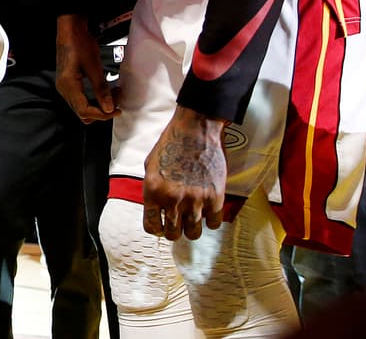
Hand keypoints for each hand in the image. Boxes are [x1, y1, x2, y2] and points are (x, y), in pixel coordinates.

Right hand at [54, 14, 119, 121]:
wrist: (70, 30)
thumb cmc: (79, 43)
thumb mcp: (94, 66)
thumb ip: (101, 89)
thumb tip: (108, 108)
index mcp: (68, 86)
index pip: (84, 111)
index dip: (102, 114)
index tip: (117, 110)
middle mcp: (63, 89)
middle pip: (82, 112)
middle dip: (101, 110)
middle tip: (117, 101)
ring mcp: (64, 87)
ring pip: (82, 107)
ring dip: (98, 105)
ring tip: (113, 95)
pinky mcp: (68, 83)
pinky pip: (81, 99)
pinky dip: (94, 99)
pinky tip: (105, 91)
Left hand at [142, 106, 226, 240]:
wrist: (195, 130)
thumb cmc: (170, 144)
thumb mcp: (150, 166)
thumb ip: (152, 189)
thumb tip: (156, 209)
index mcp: (153, 192)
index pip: (151, 226)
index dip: (155, 227)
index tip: (160, 224)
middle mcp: (173, 200)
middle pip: (173, 235)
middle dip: (173, 231)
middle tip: (176, 222)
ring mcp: (196, 201)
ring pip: (193, 233)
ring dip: (191, 228)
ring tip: (191, 218)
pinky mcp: (215, 198)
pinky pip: (214, 223)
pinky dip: (210, 220)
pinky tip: (207, 210)